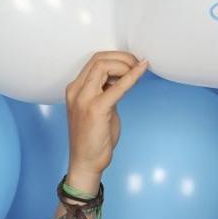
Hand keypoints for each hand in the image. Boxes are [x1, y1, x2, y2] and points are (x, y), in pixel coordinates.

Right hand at [65, 51, 147, 185]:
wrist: (86, 161)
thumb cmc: (94, 137)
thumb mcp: (99, 108)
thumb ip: (107, 92)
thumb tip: (123, 78)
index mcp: (75, 89)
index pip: (94, 60)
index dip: (116, 57)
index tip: (132, 63)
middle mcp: (76, 91)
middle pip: (99, 59)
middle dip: (122, 57)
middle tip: (138, 63)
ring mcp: (84, 99)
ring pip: (104, 66)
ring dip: (126, 64)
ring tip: (139, 69)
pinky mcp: (96, 109)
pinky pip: (117, 87)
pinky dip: (132, 76)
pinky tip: (142, 70)